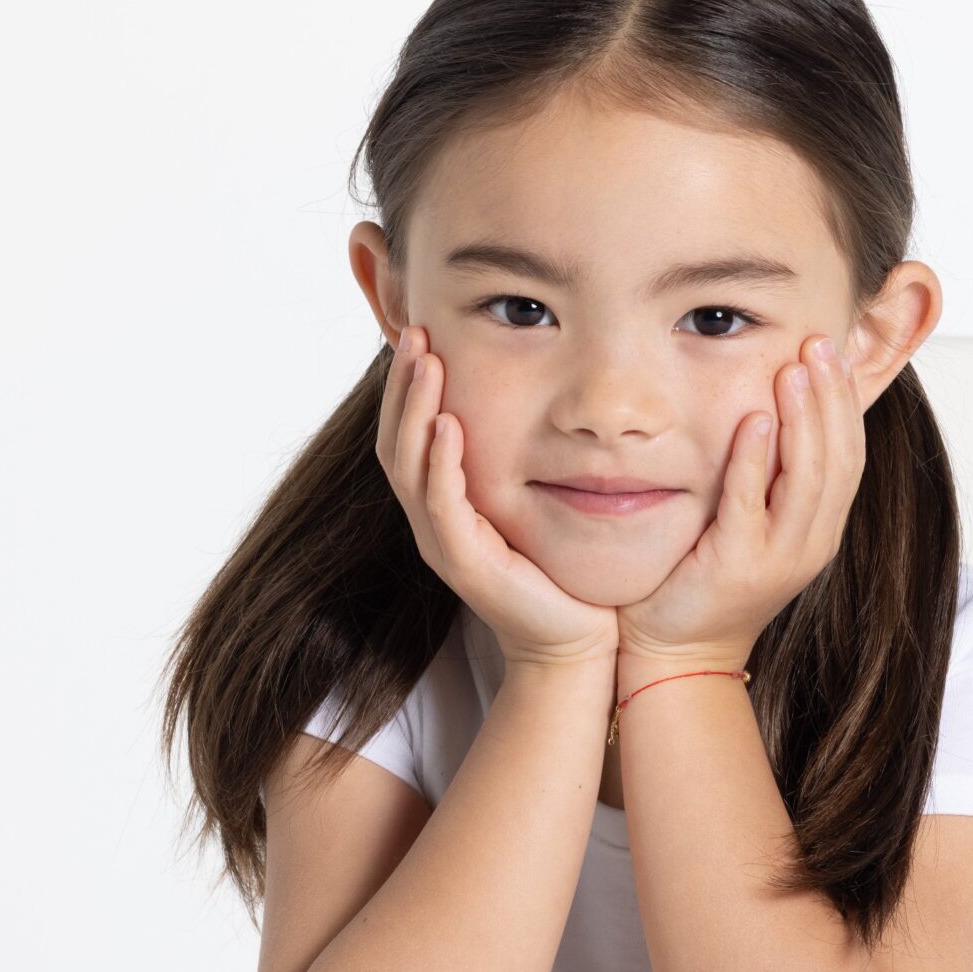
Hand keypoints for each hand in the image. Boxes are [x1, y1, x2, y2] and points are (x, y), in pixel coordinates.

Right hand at [377, 327, 619, 668]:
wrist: (577, 639)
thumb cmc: (561, 570)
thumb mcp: (533, 501)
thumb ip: (519, 458)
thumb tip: (537, 398)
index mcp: (442, 507)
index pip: (407, 436)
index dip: (407, 386)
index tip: (420, 334)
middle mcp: (433, 524)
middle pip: (395, 444)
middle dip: (402, 385)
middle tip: (414, 332)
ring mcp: (443, 545)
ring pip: (409, 467)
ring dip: (415, 410)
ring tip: (427, 363)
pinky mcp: (466, 565)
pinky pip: (442, 505)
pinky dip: (441, 462)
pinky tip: (449, 425)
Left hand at [615, 334, 864, 669]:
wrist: (678, 657)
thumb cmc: (703, 587)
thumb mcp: (751, 529)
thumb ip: (767, 482)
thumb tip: (767, 416)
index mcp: (817, 531)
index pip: (848, 455)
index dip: (844, 402)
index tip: (831, 352)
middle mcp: (809, 544)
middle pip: (840, 458)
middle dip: (832, 397)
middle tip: (819, 344)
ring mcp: (779, 558)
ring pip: (809, 477)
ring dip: (805, 418)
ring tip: (796, 368)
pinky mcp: (738, 566)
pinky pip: (752, 503)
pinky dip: (757, 460)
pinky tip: (755, 421)